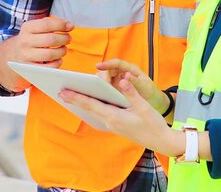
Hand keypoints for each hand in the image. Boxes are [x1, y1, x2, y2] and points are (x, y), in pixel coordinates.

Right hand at [0, 17, 72, 90]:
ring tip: (64, 49)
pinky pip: (48, 67)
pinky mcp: (28, 69)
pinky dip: (57, 63)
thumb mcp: (34, 28)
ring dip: (62, 51)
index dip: (61, 25)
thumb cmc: (30, 39)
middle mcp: (25, 41)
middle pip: (51, 39)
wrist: (11, 56)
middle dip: (64, 38)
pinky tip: (58, 59)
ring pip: (50, 54)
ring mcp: (26, 56)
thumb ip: (50, 24)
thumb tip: (69, 25)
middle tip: (68, 39)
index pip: (47, 24)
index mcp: (27, 28)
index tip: (70, 26)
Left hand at [59, 73, 184, 156]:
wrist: (160, 141)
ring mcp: (112, 124)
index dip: (77, 97)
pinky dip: (91, 106)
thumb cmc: (153, 124)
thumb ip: (132, 92)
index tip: (64, 92)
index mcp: (114, 117)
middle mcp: (110, 121)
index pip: (91, 105)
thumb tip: (122, 79)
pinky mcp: (116, 124)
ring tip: (69, 94)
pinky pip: (99, 114)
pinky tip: (88, 101)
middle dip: (74, 100)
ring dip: (82, 103)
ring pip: (93, 111)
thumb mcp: (144, 107)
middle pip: (89, 108)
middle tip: (59, 91)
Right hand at [96, 59, 168, 114]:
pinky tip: (98, 96)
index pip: (117, 63)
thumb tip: (126, 76)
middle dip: (102, 76)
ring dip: (101, 84)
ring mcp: (119, 82)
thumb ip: (135, 82)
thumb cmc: (152, 93)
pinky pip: (108, 89)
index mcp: (131, 70)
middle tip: (98, 84)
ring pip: (106, 80)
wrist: (156, 103)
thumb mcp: (145, 88)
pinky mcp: (117, 90)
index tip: (98, 66)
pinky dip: (102, 91)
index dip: (107, 64)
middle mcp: (123, 74)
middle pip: (109, 71)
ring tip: (96, 91)